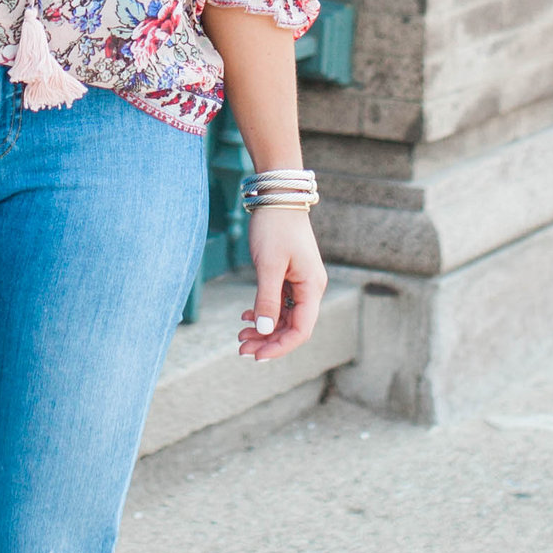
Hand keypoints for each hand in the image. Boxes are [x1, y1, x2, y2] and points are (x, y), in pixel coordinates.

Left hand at [239, 202, 323, 366]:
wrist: (277, 196)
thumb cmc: (275, 227)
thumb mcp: (268, 265)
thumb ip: (267, 300)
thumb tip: (266, 332)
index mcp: (312, 288)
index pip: (301, 331)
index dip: (279, 347)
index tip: (256, 356)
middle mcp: (310, 288)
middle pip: (292, 327)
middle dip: (268, 340)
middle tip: (240, 348)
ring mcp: (300, 282)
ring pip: (284, 317)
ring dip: (264, 329)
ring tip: (240, 335)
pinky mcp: (289, 275)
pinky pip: (279, 303)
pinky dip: (264, 312)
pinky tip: (246, 316)